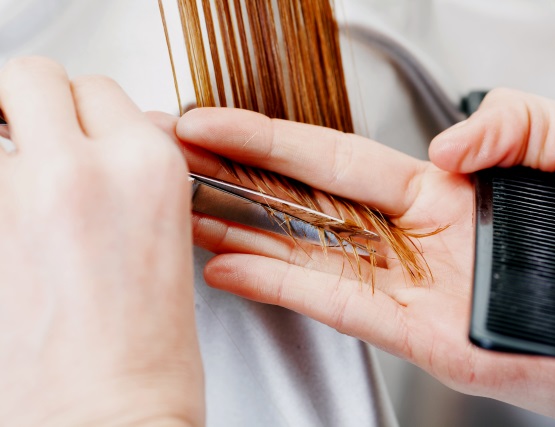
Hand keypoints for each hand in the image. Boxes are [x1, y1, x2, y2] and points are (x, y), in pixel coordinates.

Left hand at [0, 58, 202, 426]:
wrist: (108, 420)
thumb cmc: (149, 352)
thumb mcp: (167, 240)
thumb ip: (139, 174)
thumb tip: (123, 137)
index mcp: (148, 169)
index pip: (102, 90)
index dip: (92, 113)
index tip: (84, 132)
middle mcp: (80, 171)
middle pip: (34, 79)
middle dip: (35, 102)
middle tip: (38, 136)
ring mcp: (15, 201)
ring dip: (7, 148)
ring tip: (23, 194)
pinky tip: (13, 231)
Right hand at [174, 88, 554, 421]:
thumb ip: (506, 122)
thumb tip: (442, 145)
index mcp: (450, 189)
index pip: (340, 160)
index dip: (276, 140)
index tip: (222, 123)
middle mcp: (422, 240)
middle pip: (310, 208)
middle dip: (244, 185)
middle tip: (186, 166)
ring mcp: (417, 290)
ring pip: (311, 260)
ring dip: (247, 239)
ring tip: (191, 218)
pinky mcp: (424, 337)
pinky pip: (339, 305)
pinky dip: (283, 288)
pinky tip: (235, 271)